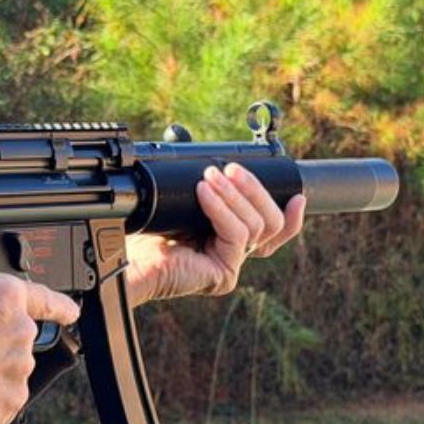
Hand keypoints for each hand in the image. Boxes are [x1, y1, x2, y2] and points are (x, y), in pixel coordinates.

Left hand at [124, 164, 305, 304]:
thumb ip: (199, 183)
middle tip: (231, 169)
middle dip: (256, 191)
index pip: (272, 232)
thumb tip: (196, 148)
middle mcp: (233, 255)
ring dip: (235, 195)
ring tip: (211, 177)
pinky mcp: (223, 274)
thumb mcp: (181, 200)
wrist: (126, 259)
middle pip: (270, 224)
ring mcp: (230, 266)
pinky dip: (221, 209)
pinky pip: (236, 234)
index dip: (290, 216)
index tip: (298, 194)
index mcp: (227, 240)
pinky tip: (204, 194)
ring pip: (256, 226)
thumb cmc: (143, 232)